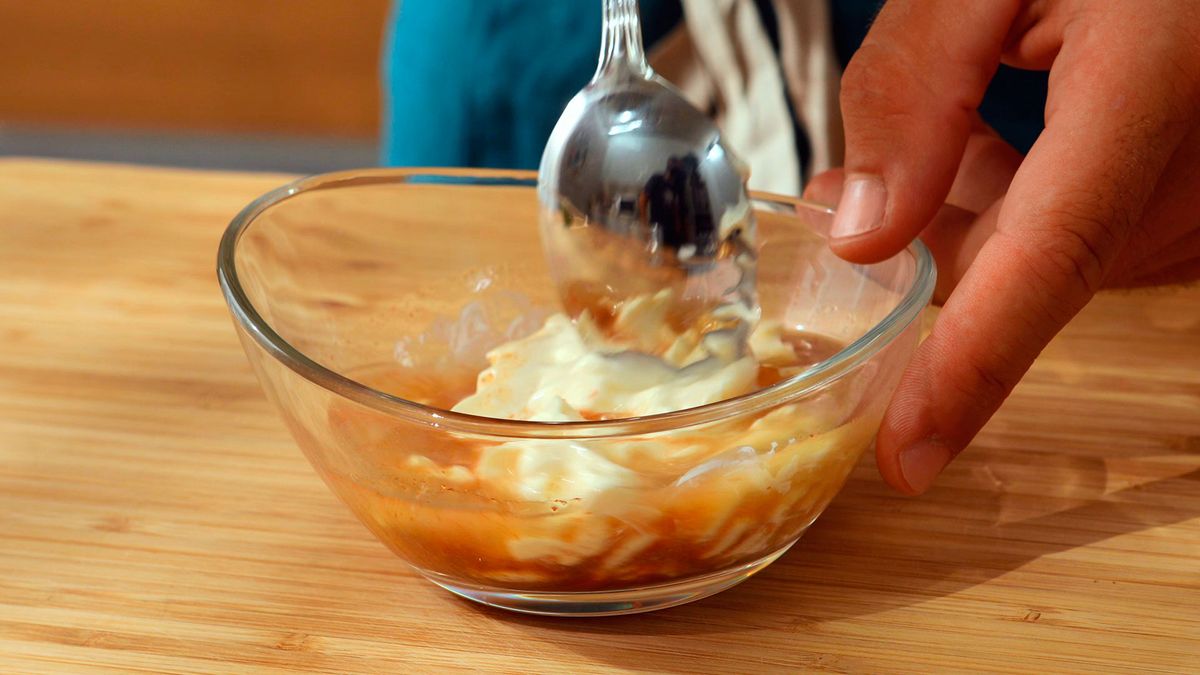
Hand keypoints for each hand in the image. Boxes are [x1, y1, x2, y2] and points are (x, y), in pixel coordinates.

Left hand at [806, 0, 1199, 494]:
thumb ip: (914, 85)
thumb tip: (862, 234)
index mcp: (1150, 90)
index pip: (1049, 261)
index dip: (974, 369)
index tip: (908, 458)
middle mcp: (1193, 164)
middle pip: (1034, 264)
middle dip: (922, 256)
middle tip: (824, 198)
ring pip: (1054, 252)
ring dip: (960, 221)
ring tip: (871, 165)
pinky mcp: (1188, 187)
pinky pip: (1088, 224)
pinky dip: (1017, 200)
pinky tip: (962, 146)